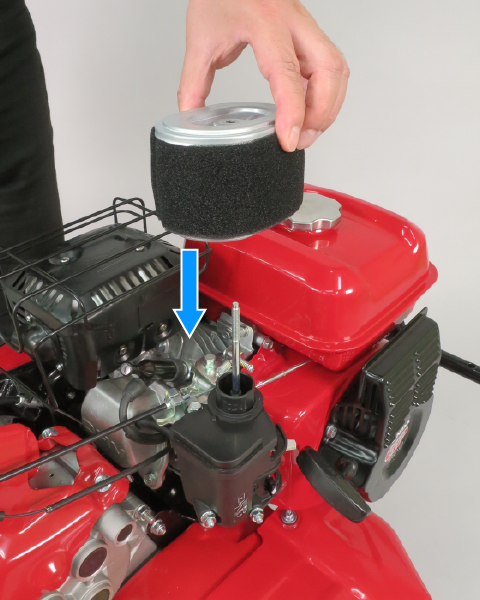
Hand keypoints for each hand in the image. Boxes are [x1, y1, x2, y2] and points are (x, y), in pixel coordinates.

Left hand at [178, 0, 348, 151]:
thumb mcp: (200, 39)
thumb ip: (193, 84)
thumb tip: (191, 118)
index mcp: (264, 20)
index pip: (287, 72)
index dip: (292, 112)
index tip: (289, 140)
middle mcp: (292, 20)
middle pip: (328, 70)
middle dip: (321, 113)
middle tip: (302, 139)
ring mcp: (305, 24)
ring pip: (336, 68)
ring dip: (328, 104)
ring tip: (308, 131)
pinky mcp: (309, 32)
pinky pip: (331, 64)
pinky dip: (327, 92)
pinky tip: (311, 110)